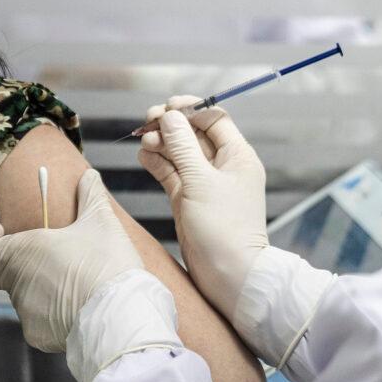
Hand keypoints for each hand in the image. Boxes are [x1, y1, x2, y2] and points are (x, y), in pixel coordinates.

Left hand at [0, 168, 142, 352]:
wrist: (121, 316)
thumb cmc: (107, 264)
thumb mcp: (101, 221)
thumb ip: (89, 195)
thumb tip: (89, 175)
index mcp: (20, 252)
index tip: (3, 231)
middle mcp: (15, 283)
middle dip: (6, 262)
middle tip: (38, 254)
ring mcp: (25, 313)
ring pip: (21, 296)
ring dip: (39, 286)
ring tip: (75, 280)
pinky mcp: (38, 336)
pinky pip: (39, 320)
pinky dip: (53, 312)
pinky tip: (80, 304)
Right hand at [138, 97, 268, 319]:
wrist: (229, 275)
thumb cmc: (224, 229)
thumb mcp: (201, 181)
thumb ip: (183, 146)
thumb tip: (170, 116)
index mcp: (237, 156)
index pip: (214, 119)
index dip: (191, 109)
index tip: (168, 106)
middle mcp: (222, 166)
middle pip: (194, 133)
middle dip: (171, 125)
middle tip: (148, 120)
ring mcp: (205, 183)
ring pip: (180, 152)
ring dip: (161, 143)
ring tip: (144, 140)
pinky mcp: (189, 199)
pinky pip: (172, 173)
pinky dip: (158, 163)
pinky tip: (144, 156)